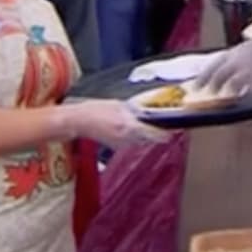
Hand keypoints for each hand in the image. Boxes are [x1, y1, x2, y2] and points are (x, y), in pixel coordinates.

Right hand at [53, 99, 168, 148]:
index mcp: (129, 126)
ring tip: (146, 126)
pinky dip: (135, 137)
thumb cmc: (95, 109)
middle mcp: (127, 138)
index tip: (173, 129)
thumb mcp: (118, 104)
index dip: (165, 132)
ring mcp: (121, 144)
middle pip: (150, 139)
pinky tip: (131, 129)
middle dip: (157, 134)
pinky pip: (132, 142)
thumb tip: (147, 112)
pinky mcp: (116, 146)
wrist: (78, 122)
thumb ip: (134, 110)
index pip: (153, 133)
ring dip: (147, 135)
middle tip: (163, 127)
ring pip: (141, 141)